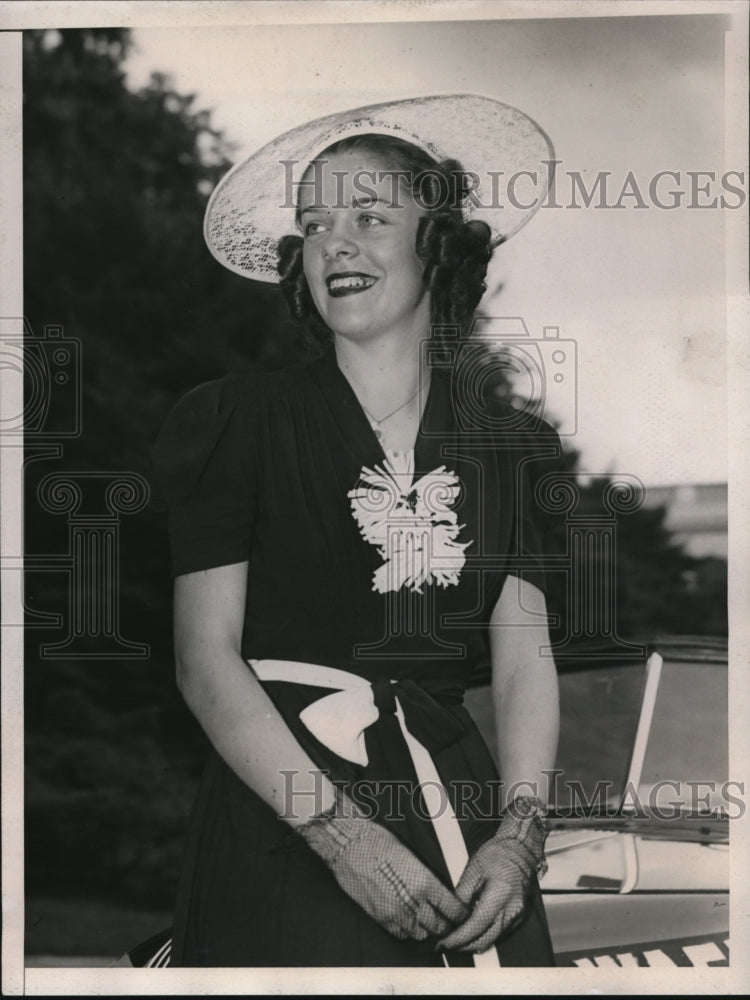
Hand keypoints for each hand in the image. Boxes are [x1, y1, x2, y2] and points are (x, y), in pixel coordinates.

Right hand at [296, 796, 468, 940]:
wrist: (350, 845)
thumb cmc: (379, 842)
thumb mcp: (412, 856)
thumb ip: (427, 878)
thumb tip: (439, 891)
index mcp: (425, 882)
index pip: (453, 910)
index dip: (460, 914)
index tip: (462, 913)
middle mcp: (413, 902)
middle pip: (439, 926)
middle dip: (446, 925)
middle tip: (448, 920)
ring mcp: (396, 913)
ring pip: (421, 934)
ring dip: (427, 929)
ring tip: (428, 920)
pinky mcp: (380, 918)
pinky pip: (401, 935)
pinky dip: (408, 931)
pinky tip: (408, 921)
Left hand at [437, 796, 547, 953]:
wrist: (521, 848)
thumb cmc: (498, 853)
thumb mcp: (474, 870)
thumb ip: (462, 895)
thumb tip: (450, 914)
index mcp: (500, 896)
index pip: (475, 927)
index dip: (457, 938)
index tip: (443, 942)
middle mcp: (512, 910)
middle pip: (485, 940)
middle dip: (463, 946)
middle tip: (445, 944)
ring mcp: (519, 915)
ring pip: (493, 940)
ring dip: (474, 943)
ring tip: (456, 939)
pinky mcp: (521, 916)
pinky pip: (501, 934)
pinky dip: (486, 936)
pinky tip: (473, 932)